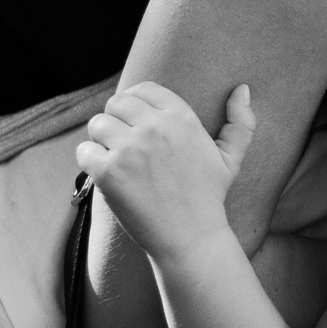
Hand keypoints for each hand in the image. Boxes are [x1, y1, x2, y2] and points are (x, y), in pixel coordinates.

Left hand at [77, 83, 255, 263]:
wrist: (190, 238)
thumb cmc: (208, 198)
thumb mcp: (231, 159)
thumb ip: (241, 123)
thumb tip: (242, 89)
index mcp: (182, 118)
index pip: (144, 89)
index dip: (135, 102)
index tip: (135, 121)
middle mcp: (154, 128)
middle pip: (117, 103)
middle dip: (117, 119)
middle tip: (123, 142)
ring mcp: (129, 149)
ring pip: (98, 123)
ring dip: (101, 139)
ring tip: (114, 158)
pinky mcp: (109, 172)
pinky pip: (84, 151)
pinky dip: (89, 161)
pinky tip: (105, 173)